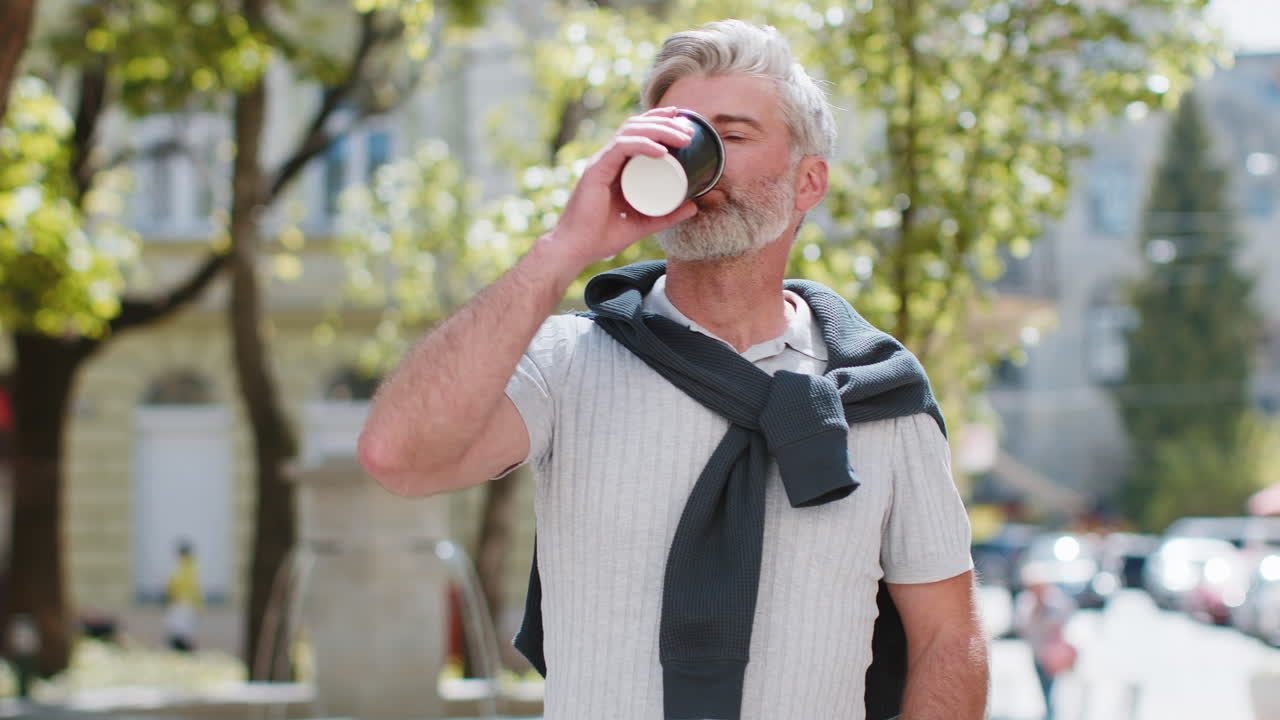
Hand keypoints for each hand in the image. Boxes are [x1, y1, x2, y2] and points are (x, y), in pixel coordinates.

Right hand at [541, 107, 699, 271]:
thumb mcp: (644, 223)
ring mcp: (601, 162)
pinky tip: (661, 150)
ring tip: (683, 137)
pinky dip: (642, 145)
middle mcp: (608, 158)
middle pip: (637, 126)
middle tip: (689, 130)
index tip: (683, 120)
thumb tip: (694, 206)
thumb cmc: (603, 236)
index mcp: (616, 165)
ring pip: (630, 131)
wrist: (576, 249)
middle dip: (665, 121)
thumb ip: (667, 215)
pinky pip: (620, 148)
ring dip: (659, 129)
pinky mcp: (595, 171)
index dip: (659, 120)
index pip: (638, 131)